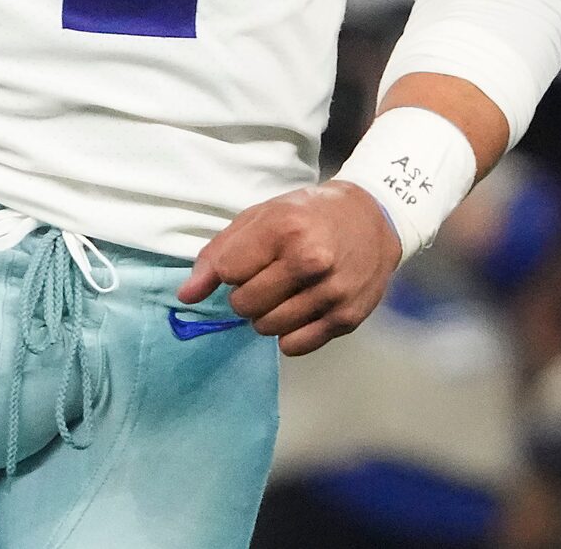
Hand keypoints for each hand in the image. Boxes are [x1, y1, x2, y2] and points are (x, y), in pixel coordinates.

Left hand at [176, 181, 401, 357]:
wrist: (374, 218)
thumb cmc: (309, 215)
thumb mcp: (261, 217)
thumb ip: (218, 254)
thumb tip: (186, 296)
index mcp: (285, 228)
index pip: (228, 272)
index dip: (232, 269)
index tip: (250, 260)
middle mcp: (310, 261)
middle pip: (244, 304)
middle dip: (247, 295)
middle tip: (267, 279)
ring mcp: (331, 292)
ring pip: (266, 328)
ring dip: (267, 315)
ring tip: (286, 293)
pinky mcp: (346, 318)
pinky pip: (294, 346)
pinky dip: (290, 333)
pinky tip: (302, 309)